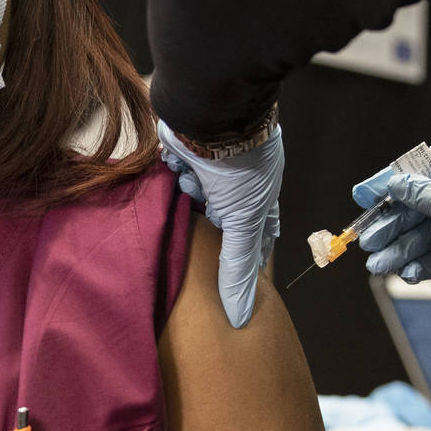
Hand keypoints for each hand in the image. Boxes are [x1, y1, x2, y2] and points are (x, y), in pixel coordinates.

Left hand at [158, 119, 283, 327]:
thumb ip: (238, 267)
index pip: (256, 236)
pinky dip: (172, 178)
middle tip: (191, 247)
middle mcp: (235, 184)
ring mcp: (209, 169)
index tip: (236, 281)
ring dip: (188, 198)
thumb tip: (240, 317)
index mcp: (259, 198)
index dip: (247, 257)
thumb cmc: (241, 168)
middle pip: (218, 220)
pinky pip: (171, 178)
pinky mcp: (182, 155)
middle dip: (207, 228)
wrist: (212, 114)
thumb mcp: (243, 222)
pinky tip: (173, 173)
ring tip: (189, 192)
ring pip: (192, 200)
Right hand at [352, 152, 430, 330]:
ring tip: (377, 263)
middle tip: (367, 238)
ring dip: (394, 249)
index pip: (422, 173)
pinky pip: (425, 263)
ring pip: (414, 238)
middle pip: (412, 208)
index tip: (364, 193)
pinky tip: (407, 274)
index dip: (392, 181)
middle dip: (388, 222)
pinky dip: (411, 268)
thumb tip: (395, 184)